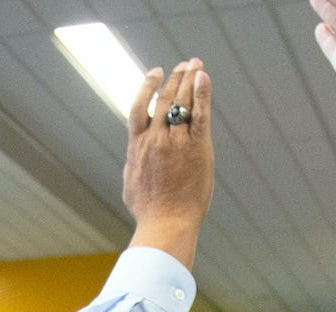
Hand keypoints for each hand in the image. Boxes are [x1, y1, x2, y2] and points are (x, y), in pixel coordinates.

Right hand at [123, 60, 214, 269]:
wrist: (165, 224)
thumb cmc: (149, 213)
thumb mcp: (131, 185)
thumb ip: (134, 166)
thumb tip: (132, 163)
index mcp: (137, 146)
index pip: (140, 107)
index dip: (147, 86)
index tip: (155, 73)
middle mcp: (154, 138)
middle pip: (163, 99)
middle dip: (174, 78)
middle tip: (184, 64)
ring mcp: (175, 141)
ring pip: (181, 102)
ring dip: (188, 79)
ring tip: (195, 64)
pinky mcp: (196, 147)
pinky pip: (200, 113)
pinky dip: (201, 93)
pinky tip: (203, 77)